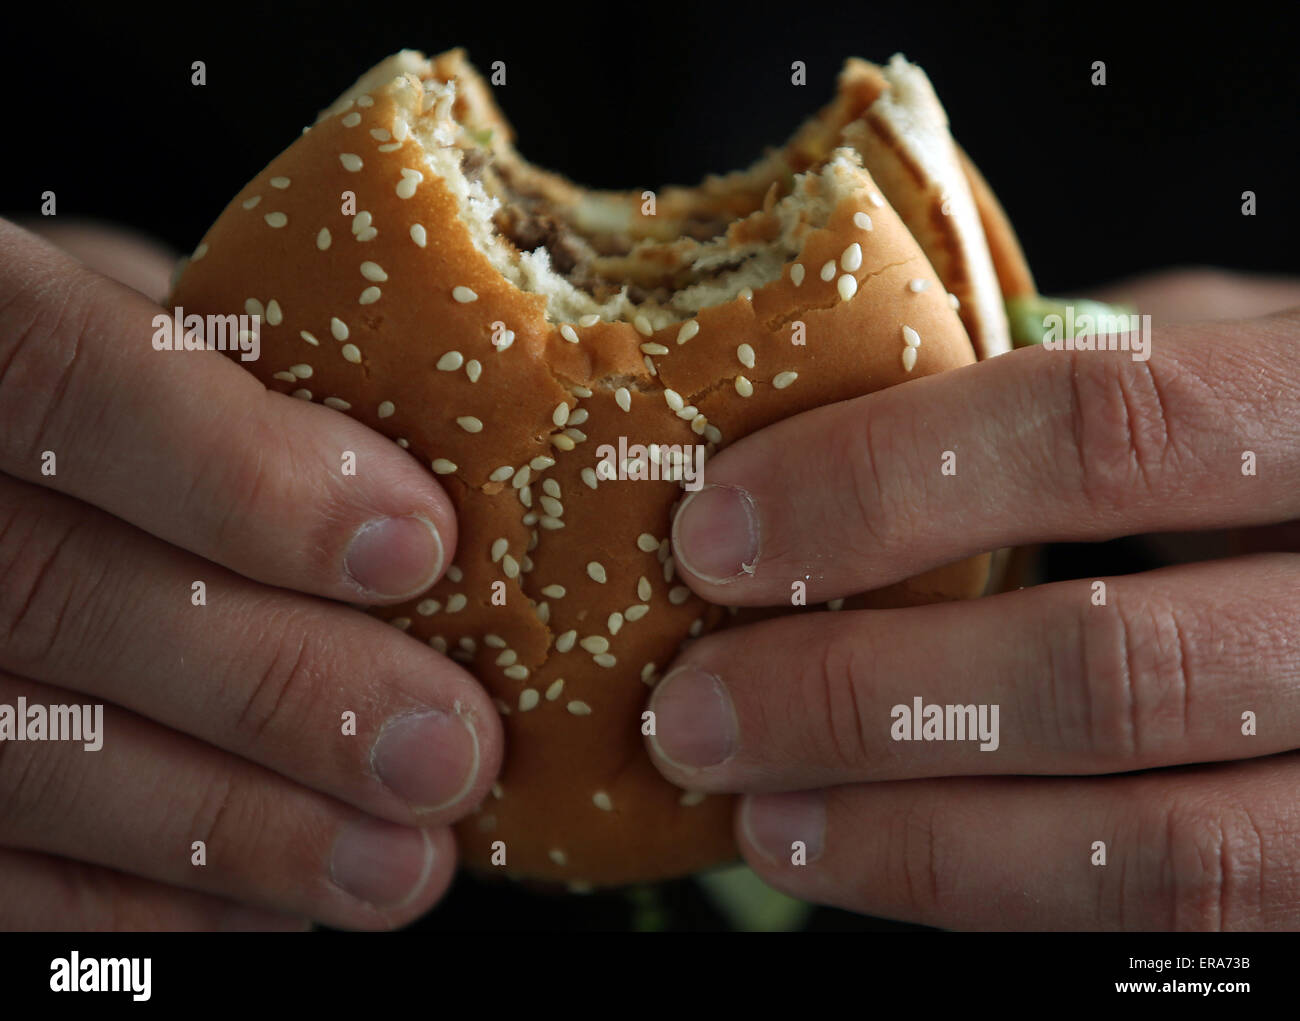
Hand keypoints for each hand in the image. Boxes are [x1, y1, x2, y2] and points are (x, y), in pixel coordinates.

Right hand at [0, 219, 501, 929]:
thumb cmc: (89, 389)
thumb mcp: (143, 324)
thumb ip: (238, 387)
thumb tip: (427, 502)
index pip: (57, 376)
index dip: (238, 469)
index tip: (418, 543)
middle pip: (49, 593)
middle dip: (280, 686)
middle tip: (450, 749)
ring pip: (16, 756)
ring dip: (235, 833)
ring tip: (401, 863)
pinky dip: (147, 905)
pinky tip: (281, 902)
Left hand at [648, 269, 1299, 929]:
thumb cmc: (1296, 440)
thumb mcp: (1225, 359)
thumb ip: (1080, 382)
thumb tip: (846, 413)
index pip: (1110, 426)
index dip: (885, 480)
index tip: (717, 533)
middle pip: (1110, 669)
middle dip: (862, 697)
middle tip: (696, 707)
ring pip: (1158, 848)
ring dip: (913, 836)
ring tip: (756, 812)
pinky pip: (1176, 923)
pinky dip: (994, 896)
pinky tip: (865, 861)